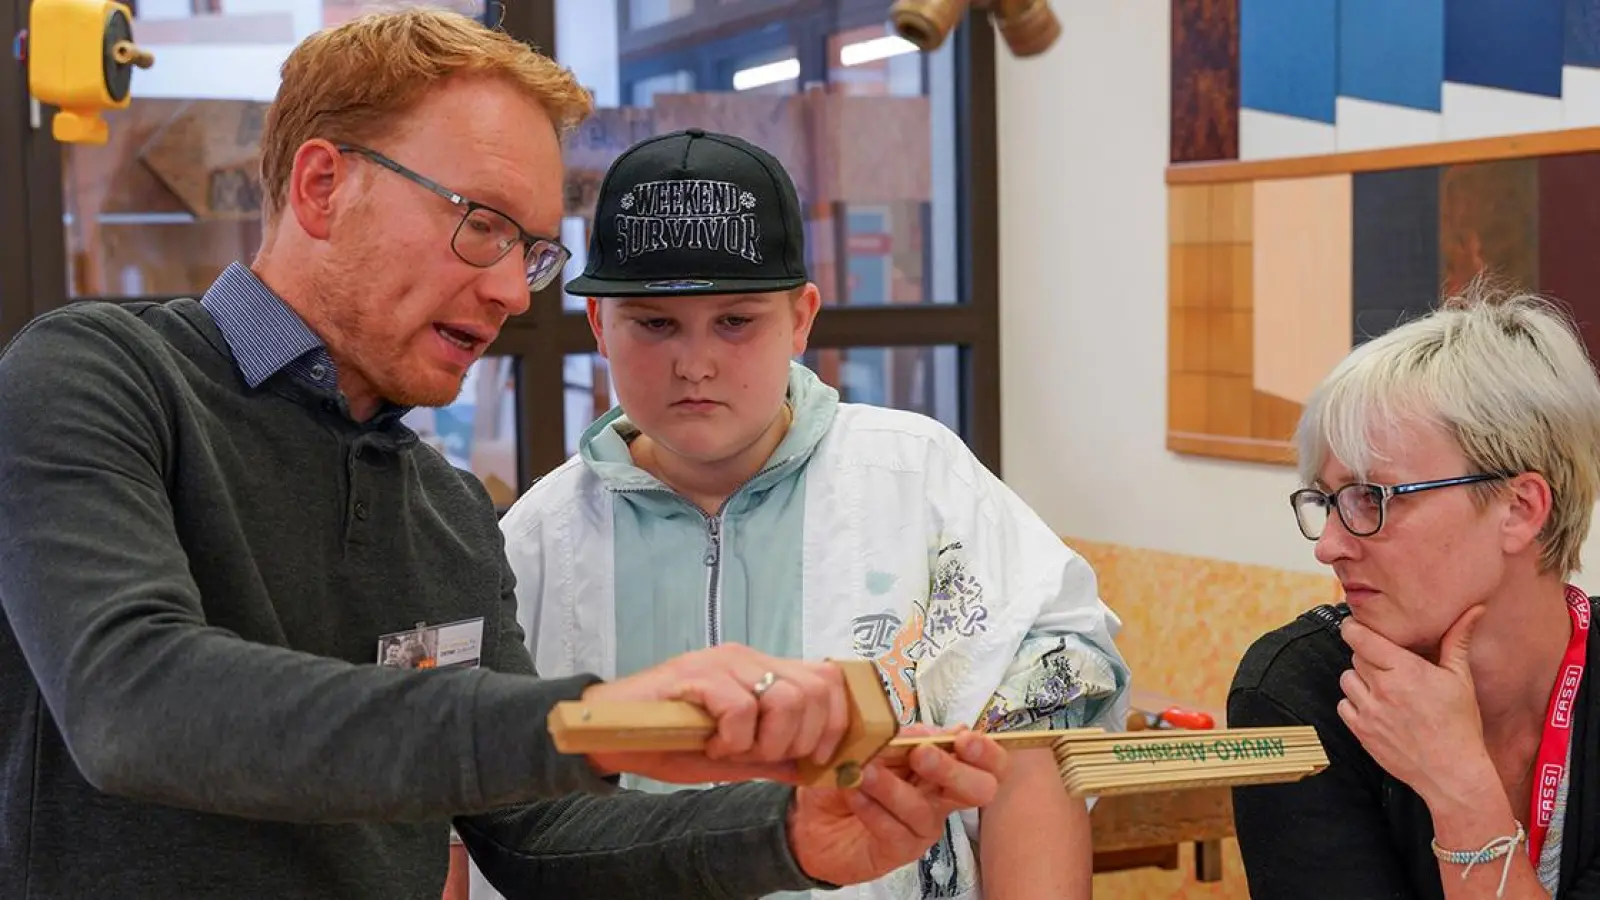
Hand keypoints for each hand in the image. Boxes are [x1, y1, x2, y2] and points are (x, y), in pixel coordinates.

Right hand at [580, 643, 849, 785]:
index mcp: (763, 670)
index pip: (828, 679)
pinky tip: (709, 744)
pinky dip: (731, 739)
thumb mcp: (735, 757)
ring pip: (785, 698)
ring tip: (730, 750)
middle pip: (816, 691)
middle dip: (798, 739)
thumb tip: (816, 769)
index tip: (815, 758)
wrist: (611, 734)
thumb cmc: (671, 741)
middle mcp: (749, 657)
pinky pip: (741, 708)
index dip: (835, 722)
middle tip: (759, 756)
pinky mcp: (698, 673)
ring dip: (764, 741)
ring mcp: (724, 661)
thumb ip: (775, 757)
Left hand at [786, 728, 1009, 886]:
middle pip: (979, 791)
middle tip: (923, 756)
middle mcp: (940, 796)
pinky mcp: (899, 849)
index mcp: (942, 765)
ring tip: (865, 771)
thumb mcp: (872, 744)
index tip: (964, 739)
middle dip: (955, 771)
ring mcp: (922, 826)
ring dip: (893, 788)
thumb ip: (904, 738)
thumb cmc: (849, 774)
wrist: (812, 817)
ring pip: (926, 810)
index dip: (986, 752)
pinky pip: (895, 830)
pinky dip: (872, 808)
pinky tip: (854, 792)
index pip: (988, 762)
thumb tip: (935, 732)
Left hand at [1337, 606, 1493, 801]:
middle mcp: (1382, 688)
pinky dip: (1354, 704)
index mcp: (1405, 670)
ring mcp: (1369, 711)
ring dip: (1360, 680)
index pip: (1360, 637)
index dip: (1354, 628)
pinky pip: (1343, 705)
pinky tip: (1377, 709)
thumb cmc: (1460, 724)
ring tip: (1385, 689)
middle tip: (1389, 666)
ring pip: (1347, 679)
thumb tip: (1475, 608)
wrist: (1452, 773)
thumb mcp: (1460, 678)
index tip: (1357, 626)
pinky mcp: (1360, 731)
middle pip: (1356, 656)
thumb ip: (1457, 639)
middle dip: (1368, 656)